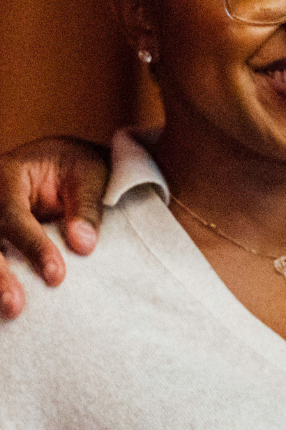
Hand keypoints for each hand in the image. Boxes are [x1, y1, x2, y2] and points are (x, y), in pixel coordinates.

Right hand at [0, 136, 109, 317]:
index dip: (32, 247)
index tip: (56, 276)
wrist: (61, 162)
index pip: (13, 216)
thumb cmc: (76, 166)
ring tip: (11, 311)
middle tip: (15, 306)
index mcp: (8, 177)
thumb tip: (83, 246)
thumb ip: (86, 207)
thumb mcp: (90, 174)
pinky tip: (2, 306)